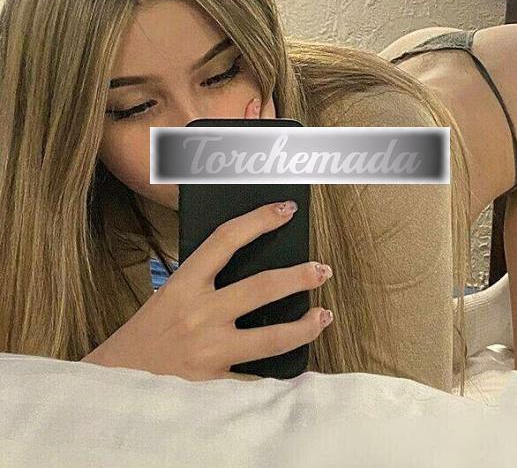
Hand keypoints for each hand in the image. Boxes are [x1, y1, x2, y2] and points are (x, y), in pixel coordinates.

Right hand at [81, 98, 333, 380]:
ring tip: (324, 315)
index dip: (259, 220)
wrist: (112, 385)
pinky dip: (281, 373)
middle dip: (298, 276)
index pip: (226, 240)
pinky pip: (257, 378)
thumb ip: (204, 282)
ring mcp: (209, 351)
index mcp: (183, 285)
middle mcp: (199, 314)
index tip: (285, 210)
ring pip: (270, 337)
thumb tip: (251, 265)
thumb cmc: (144, 335)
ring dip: (304, 326)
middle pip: (261, 287)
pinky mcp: (215, 385)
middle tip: (322, 270)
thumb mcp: (168, 296)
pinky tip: (299, 367)